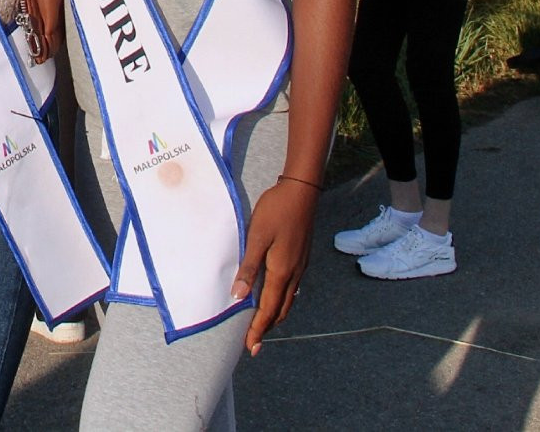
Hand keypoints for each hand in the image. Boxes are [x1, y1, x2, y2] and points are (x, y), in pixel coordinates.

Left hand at [232, 178, 318, 356]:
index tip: (250, 346)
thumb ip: (248, 267)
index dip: (258, 329)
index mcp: (281, 272)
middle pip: (280, 310)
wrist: (301, 193)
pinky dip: (281, 301)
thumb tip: (238, 296)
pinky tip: (275, 298)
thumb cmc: (276, 211)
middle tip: (254, 343)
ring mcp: (300, 267)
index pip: (268, 309)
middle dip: (267, 328)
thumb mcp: (257, 237)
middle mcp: (293, 274)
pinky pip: (291, 289)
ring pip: (287, 301)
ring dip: (274, 316)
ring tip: (263, 326)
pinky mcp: (301, 259)